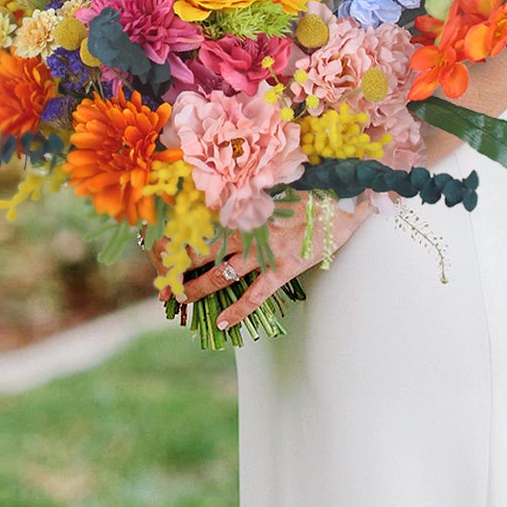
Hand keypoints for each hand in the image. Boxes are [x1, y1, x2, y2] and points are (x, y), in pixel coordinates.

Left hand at [181, 193, 373, 329]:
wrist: (345, 196)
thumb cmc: (313, 185)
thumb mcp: (276, 182)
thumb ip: (252, 191)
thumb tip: (228, 195)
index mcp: (244, 206)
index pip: (201, 222)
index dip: (179, 236)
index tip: (160, 245)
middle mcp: (248, 229)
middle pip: (202, 251)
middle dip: (178, 268)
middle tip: (162, 284)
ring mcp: (264, 250)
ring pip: (220, 274)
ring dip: (197, 289)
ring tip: (180, 301)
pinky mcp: (283, 268)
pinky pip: (255, 295)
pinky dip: (237, 310)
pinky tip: (223, 323)